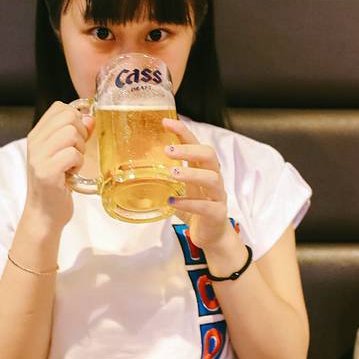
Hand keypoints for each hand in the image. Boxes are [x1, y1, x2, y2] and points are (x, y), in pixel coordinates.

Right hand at [24, 101, 93, 231]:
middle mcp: (35, 142)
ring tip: (72, 165)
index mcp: (37, 134)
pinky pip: (72, 154)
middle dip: (81, 134)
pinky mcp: (47, 171)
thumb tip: (90, 118)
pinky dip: (78, 164)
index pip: (60, 107)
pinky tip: (71, 174)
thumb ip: (75, 135)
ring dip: (79, 150)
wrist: (44, 214)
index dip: (76, 119)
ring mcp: (39, 156)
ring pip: (71, 133)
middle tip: (75, 153)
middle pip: (68, 117)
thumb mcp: (63, 155)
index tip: (76, 139)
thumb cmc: (56, 185)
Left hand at [163, 118, 232, 250]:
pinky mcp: (217, 214)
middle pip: (209, 156)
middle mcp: (214, 179)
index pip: (196, 144)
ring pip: (212, 178)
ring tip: (172, 174)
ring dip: (191, 174)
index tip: (165, 123)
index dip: (183, 132)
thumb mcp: (181, 189)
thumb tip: (140, 166)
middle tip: (168, 151)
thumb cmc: (196, 209)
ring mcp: (218, 196)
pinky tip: (172, 201)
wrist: (212, 236)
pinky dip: (189, 203)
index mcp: (204, 170)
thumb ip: (168, 177)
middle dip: (189, 150)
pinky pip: (205, 206)